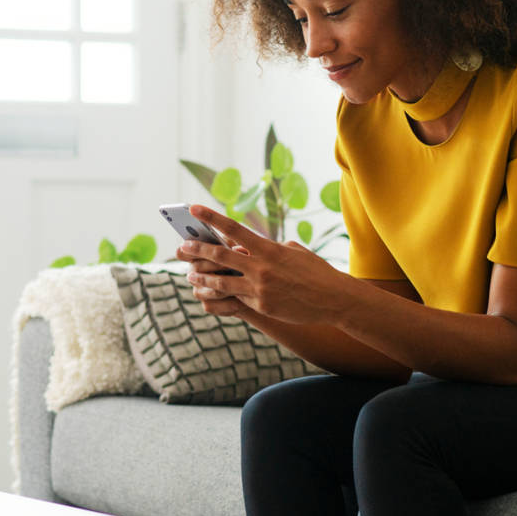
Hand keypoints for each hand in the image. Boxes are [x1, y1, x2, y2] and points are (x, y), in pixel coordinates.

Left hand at [178, 205, 350, 325]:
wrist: (333, 299)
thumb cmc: (316, 271)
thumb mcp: (294, 251)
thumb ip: (271, 249)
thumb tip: (253, 249)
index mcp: (268, 248)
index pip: (233, 229)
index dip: (211, 218)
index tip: (193, 209)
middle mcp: (261, 267)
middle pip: (220, 255)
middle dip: (198, 250)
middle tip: (182, 247)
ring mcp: (259, 289)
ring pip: (221, 282)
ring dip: (203, 277)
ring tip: (190, 275)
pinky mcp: (261, 307)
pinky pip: (236, 299)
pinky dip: (222, 295)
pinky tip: (210, 294)